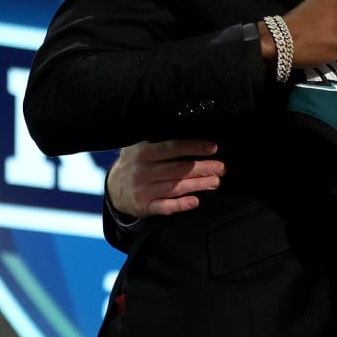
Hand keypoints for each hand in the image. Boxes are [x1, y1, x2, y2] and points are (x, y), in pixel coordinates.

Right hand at [107, 139, 225, 217]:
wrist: (114, 188)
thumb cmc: (136, 163)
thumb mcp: (140, 146)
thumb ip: (159, 139)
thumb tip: (191, 129)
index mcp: (143, 152)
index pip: (172, 148)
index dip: (194, 147)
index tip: (213, 148)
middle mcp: (142, 170)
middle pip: (178, 169)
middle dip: (202, 168)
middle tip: (221, 168)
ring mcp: (142, 190)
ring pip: (175, 187)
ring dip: (198, 185)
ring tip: (216, 182)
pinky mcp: (144, 206)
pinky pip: (165, 206)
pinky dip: (180, 204)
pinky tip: (195, 202)